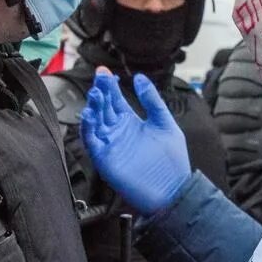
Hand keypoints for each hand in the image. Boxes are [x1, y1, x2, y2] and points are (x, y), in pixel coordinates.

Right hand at [80, 69, 190, 214]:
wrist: (174, 190)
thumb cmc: (173, 160)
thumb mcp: (165, 124)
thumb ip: (152, 101)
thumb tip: (140, 78)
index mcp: (131, 123)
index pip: (116, 100)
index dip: (110, 86)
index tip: (105, 71)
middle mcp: (118, 132)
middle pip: (104, 108)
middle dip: (100, 92)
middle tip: (100, 78)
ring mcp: (110, 145)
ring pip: (95, 122)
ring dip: (93, 108)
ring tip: (96, 94)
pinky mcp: (105, 160)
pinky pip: (92, 142)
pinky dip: (88, 129)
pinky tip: (89, 116)